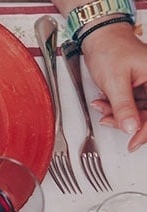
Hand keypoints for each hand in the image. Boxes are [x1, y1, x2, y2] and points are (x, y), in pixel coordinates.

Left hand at [80, 23, 146, 150]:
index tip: (133, 142)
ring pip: (138, 111)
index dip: (145, 131)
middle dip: (126, 120)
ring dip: (118, 114)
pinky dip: (116, 108)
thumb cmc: (110, 50)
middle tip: (110, 122)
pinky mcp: (139, 87)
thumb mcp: (115, 81)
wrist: (99, 38)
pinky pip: (131, 105)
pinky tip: (104, 104)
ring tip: (102, 107)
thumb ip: (123, 106)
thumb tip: (130, 127)